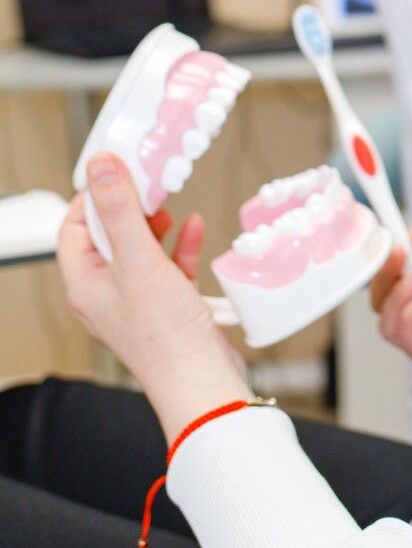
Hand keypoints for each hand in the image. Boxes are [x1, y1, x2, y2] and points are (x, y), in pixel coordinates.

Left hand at [58, 152, 248, 441]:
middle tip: (149, 183)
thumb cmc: (165, 337)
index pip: (75, 228)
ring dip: (156, 225)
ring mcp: (137, 300)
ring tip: (170, 206)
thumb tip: (102, 168)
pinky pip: (168, 266)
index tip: (117, 172)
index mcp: (86, 284)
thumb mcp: (139, 261)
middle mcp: (107, 292)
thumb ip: (121, 211)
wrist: (200, 379)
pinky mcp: (167, 305)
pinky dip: (180, 245)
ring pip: (140, 249)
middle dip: (131, 207)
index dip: (94, 197)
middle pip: (110, 235)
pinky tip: (194, 230)